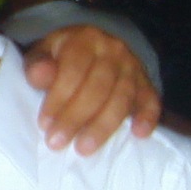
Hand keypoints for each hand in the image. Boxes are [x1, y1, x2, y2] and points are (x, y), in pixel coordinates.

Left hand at [26, 26, 160, 151]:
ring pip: (122, 97)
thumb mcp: (45, 53)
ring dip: (103, 126)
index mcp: (84, 40)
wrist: (95, 45)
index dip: (59, 98)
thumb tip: (40, 74)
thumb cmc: (63, 56)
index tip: (44, 124)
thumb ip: (38, 65)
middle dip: (76, 117)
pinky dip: (147, 117)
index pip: (74, 70)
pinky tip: (139, 134)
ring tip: (85, 149)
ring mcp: (133, 67)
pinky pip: (151, 100)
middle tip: (58, 142)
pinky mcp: (146, 83)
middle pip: (98, 87)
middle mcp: (113, 50)